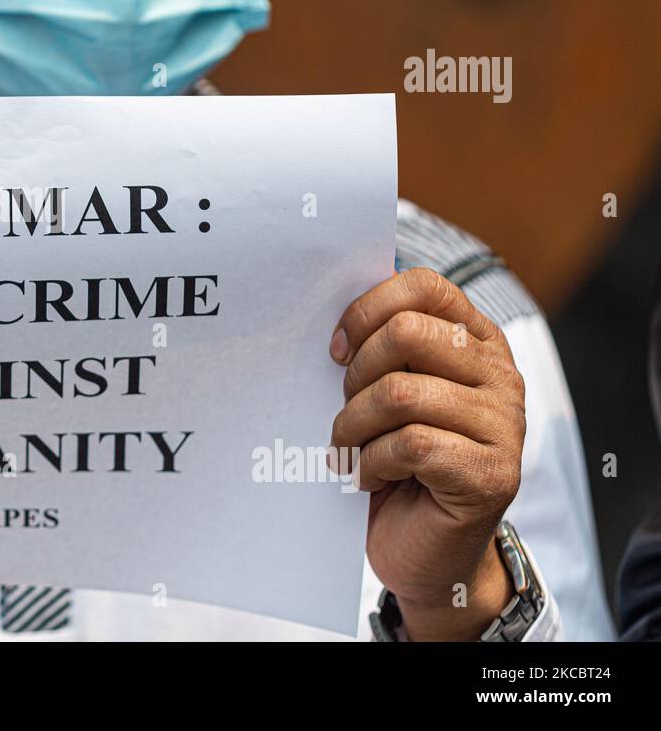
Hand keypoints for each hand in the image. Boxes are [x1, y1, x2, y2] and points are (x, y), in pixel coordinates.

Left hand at [329, 268, 524, 639]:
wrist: (425, 553)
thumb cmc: (397, 464)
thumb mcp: (388, 394)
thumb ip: (380, 347)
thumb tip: (335, 305)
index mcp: (477, 342)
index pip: (424, 286)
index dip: (368, 309)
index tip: (337, 349)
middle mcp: (500, 376)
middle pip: (406, 334)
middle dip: (357, 373)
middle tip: (346, 409)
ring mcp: (504, 425)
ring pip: (400, 393)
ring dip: (354, 425)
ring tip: (349, 447)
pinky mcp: (492, 474)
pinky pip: (410, 445)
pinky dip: (371, 463)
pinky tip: (369, 478)